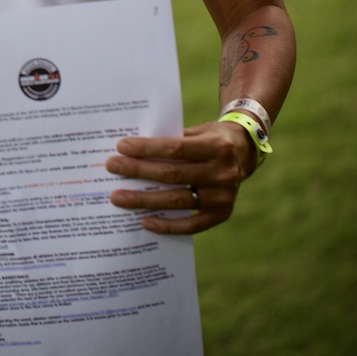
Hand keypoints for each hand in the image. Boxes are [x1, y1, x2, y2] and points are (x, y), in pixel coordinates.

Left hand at [106, 119, 257, 234]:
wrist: (245, 152)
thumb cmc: (211, 138)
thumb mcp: (198, 130)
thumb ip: (172, 140)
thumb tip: (132, 149)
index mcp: (216, 146)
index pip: (175, 148)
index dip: (147, 148)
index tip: (121, 147)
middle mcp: (222, 172)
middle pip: (172, 175)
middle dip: (138, 171)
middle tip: (112, 167)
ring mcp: (223, 196)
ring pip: (177, 200)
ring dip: (144, 200)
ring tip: (118, 197)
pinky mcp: (222, 214)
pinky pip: (191, 225)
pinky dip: (167, 225)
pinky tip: (145, 221)